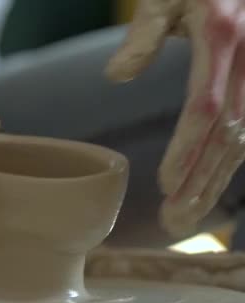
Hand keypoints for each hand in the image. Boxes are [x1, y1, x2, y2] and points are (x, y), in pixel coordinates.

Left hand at [107, 0, 244, 236]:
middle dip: (201, 183)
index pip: (205, 106)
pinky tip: (211, 187)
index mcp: (220, 37)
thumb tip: (115, 77)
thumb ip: (142, 35)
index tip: (166, 185)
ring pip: (243, 139)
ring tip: (186, 218)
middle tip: (173, 223)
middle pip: (227, 135)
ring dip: (215, 183)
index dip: (187, 150)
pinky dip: (230, 162)